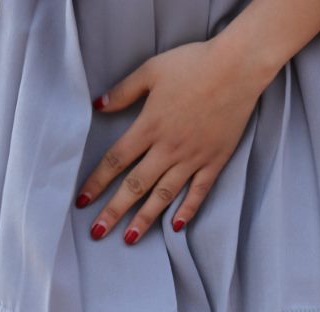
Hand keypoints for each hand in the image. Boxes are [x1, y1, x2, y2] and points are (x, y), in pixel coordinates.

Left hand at [75, 38, 271, 243]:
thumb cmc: (193, 64)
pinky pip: (199, 192)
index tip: (82, 200)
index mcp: (149, 126)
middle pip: (135, 185)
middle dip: (114, 211)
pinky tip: (176, 227)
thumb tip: (98, 106)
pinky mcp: (214, 161)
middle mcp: (168, 148)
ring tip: (129, 239)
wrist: (237, 68)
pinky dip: (188, 210)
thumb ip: (123, 92)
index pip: (116, 161)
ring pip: (164, 195)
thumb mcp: (151, 70)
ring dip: (145, 219)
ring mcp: (192, 157)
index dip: (97, 182)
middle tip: (97, 232)